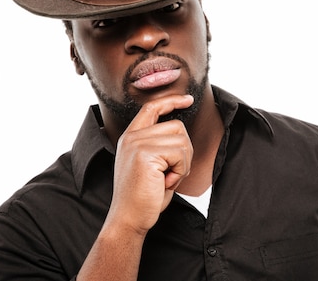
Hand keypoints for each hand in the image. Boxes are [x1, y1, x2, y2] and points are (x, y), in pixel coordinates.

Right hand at [104, 94, 194, 236]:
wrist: (129, 218)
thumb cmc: (144, 196)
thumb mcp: (151, 164)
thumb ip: (159, 145)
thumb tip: (180, 133)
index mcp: (131, 137)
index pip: (152, 107)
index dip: (172, 100)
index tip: (188, 99)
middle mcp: (132, 137)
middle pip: (177, 126)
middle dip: (184, 153)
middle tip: (170, 173)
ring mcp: (137, 143)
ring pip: (182, 140)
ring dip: (183, 164)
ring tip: (166, 179)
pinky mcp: (145, 154)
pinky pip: (180, 154)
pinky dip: (180, 171)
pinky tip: (165, 182)